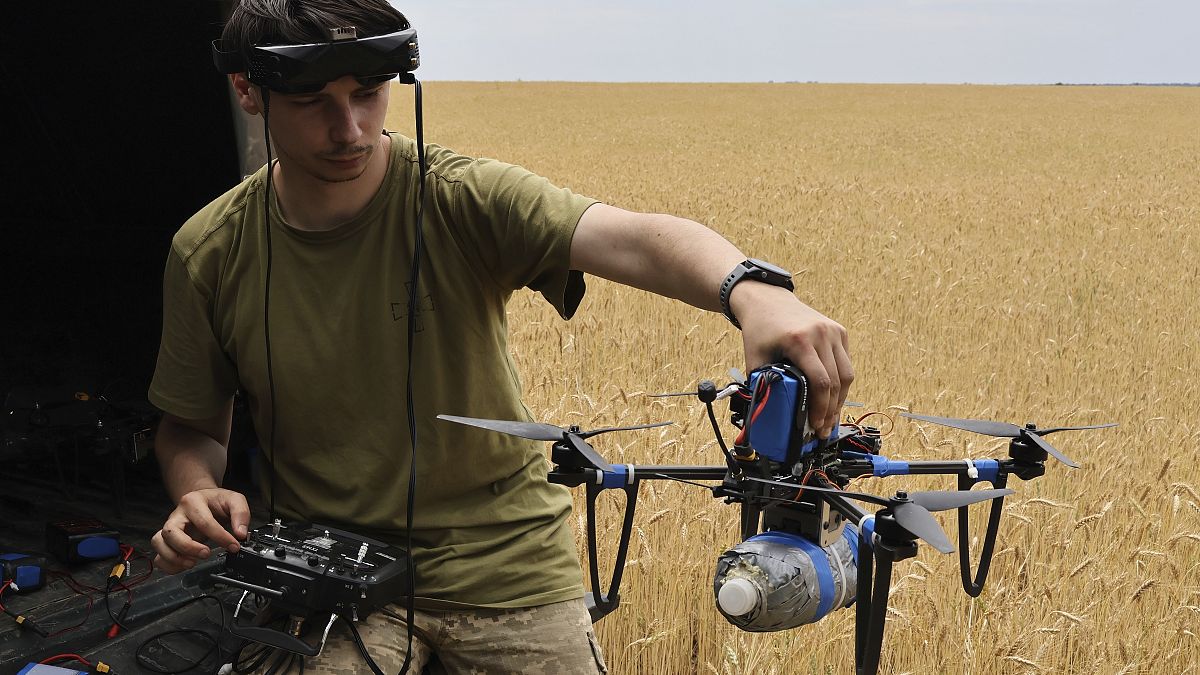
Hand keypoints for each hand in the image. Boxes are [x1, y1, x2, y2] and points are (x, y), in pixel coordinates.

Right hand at [151, 487, 250, 573]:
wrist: (205, 500)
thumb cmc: (216, 501)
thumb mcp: (234, 500)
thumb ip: (241, 513)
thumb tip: (241, 534)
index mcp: (193, 502)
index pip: (204, 522)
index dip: (220, 536)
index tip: (234, 546)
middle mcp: (177, 515)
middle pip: (171, 532)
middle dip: (188, 547)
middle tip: (206, 554)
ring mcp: (169, 528)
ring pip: (159, 543)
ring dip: (174, 557)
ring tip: (191, 563)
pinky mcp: (167, 541)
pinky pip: (159, 556)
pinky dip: (168, 565)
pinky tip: (183, 566)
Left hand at [732, 284, 853, 437]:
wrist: (767, 300)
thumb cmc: (760, 330)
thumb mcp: (755, 359)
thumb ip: (762, 384)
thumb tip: (767, 414)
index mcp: (800, 341)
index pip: (820, 382)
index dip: (821, 408)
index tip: (816, 425)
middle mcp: (821, 334)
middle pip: (836, 381)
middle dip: (831, 410)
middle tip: (823, 428)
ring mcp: (833, 331)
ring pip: (846, 374)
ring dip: (840, 399)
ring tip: (830, 417)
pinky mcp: (839, 331)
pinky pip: (845, 362)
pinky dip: (841, 382)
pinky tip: (833, 397)